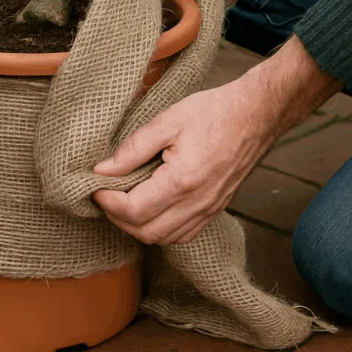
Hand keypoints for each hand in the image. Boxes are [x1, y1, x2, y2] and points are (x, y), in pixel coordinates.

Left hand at [93, 37, 339, 245]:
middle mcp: (197, 203)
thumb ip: (133, 148)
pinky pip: (182, 236)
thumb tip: (102, 169)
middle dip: (118, 218)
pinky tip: (151, 209)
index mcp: (183, 180)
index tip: (95, 185)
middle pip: (146, 232)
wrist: (256, 114)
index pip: (134, 210)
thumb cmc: (213, 112)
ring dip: (137, 227)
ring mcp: (209, 210)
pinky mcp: (215, 210)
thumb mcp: (167, 120)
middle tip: (105, 194)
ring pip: (163, 239)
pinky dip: (160, 230)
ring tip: (124, 201)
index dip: (108, 202)